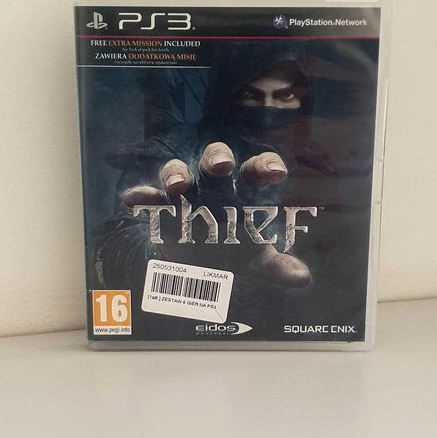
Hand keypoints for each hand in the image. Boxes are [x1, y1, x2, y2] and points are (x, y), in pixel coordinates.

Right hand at [122, 142, 310, 287]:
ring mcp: (186, 192)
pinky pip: (151, 196)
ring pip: (179, 171)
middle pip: (216, 160)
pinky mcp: (161, 206)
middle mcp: (215, 183)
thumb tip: (302, 279)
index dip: (266, 166)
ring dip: (176, 174)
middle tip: (221, 167)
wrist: (200, 261)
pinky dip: (143, 196)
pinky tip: (134, 198)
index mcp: (245, 190)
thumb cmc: (235, 249)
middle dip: (218, 159)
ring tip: (177, 186)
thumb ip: (278, 267)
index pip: (257, 169)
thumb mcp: (256, 261)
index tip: (275, 174)